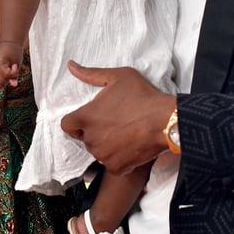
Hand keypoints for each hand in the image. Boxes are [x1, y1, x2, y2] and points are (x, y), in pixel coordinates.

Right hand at [0, 42, 22, 88]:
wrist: (9, 43)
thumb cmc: (14, 51)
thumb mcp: (17, 62)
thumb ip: (15, 74)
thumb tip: (14, 85)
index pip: (5, 74)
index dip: (12, 73)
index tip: (15, 66)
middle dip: (6, 80)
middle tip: (11, 73)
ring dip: (0, 83)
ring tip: (7, 77)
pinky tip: (3, 80)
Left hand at [60, 62, 174, 174]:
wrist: (166, 120)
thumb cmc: (142, 96)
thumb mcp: (118, 76)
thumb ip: (91, 74)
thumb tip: (71, 66)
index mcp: (87, 117)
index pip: (67, 124)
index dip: (76, 121)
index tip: (90, 117)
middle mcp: (91, 138)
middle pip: (85, 137)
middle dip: (95, 130)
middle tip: (115, 121)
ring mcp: (103, 155)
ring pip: (98, 150)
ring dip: (106, 144)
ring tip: (124, 132)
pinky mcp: (116, 167)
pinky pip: (111, 163)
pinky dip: (118, 157)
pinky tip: (130, 145)